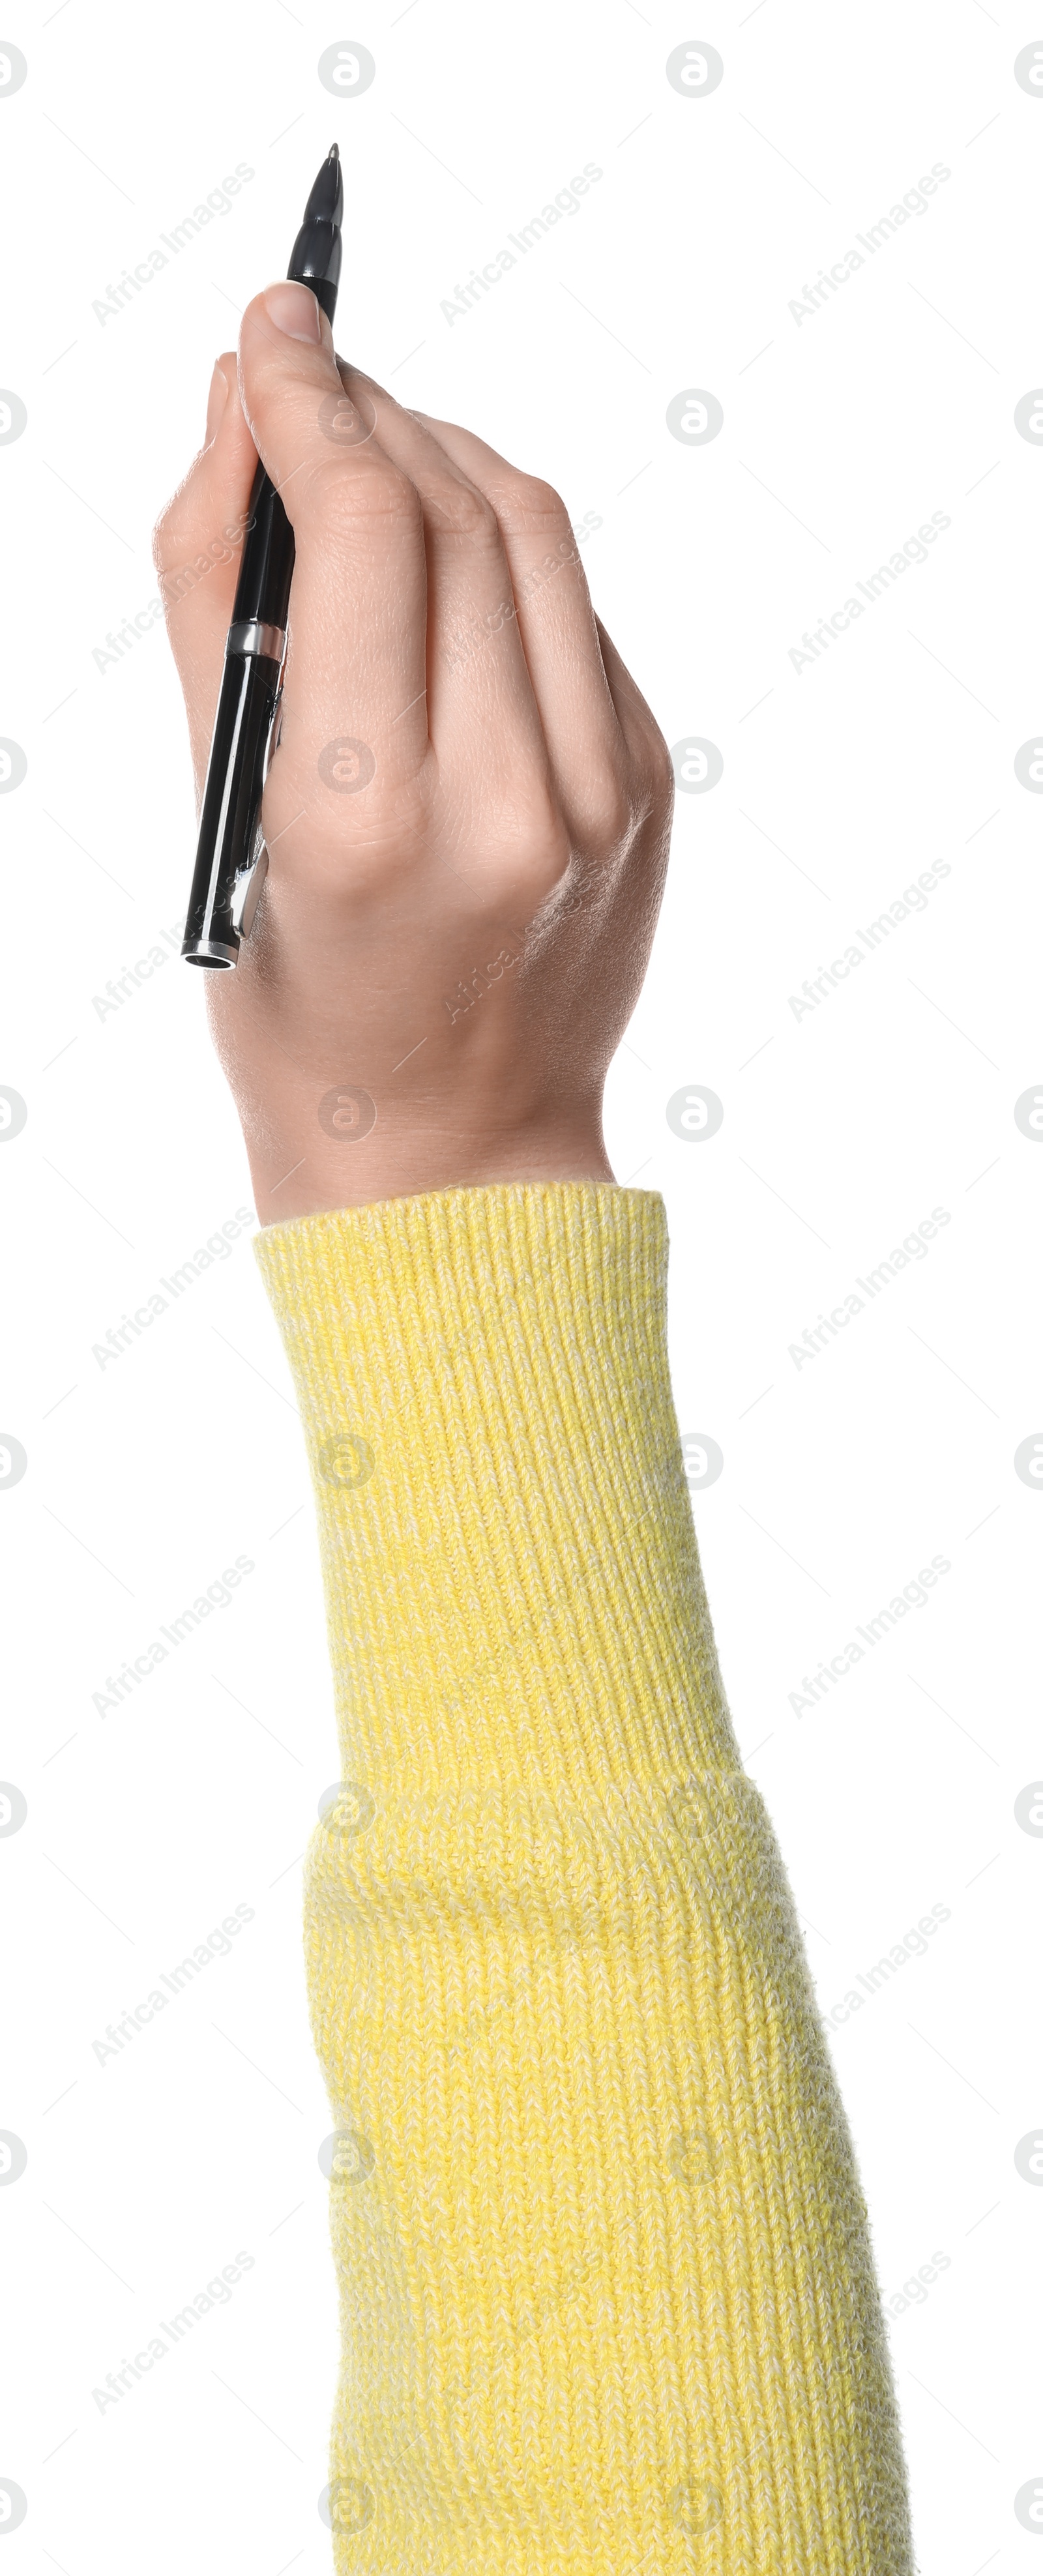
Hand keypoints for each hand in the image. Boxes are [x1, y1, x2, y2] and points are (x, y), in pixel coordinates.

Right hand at [153, 281, 673, 1220]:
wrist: (454, 1151)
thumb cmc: (302, 1005)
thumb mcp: (220, 818)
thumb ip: (217, 604)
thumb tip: (242, 412)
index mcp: (376, 821)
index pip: (369, 531)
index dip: (313, 400)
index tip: (272, 322)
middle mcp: (513, 797)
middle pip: (456, 510)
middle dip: (367, 416)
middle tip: (301, 380)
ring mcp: (605, 791)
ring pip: (533, 535)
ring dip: (440, 457)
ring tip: (364, 455)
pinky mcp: (649, 783)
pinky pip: (573, 610)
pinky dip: (498, 550)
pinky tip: (439, 567)